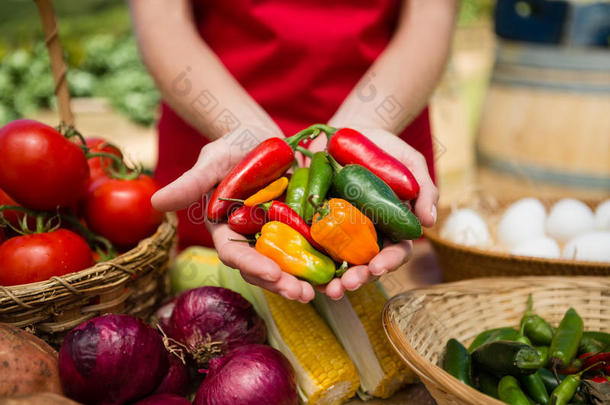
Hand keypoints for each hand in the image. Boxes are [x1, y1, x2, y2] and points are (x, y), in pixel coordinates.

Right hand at [152, 126, 315, 302]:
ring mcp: (278, 236)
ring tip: (328, 291)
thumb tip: (155, 202)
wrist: (265, 136)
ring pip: (291, 266)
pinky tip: (344, 270)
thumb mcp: (215, 159)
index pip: (236, 254)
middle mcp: (253, 239)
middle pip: (265, 268)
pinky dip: (326, 261)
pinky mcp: (301, 229)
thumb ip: (192, 182)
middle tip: (303, 294)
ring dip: (307, 281)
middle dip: (283, 283)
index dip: (252, 265)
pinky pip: (312, 249)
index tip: (272, 272)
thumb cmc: (234, 145)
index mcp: (228, 230)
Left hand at [305, 126, 438, 298]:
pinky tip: (303, 276)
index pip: (395, 251)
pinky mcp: (315, 225)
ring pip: (340, 264)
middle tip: (347, 285)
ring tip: (328, 290)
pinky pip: (313, 248)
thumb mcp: (408, 161)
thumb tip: (429, 221)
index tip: (378, 266)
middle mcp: (366, 235)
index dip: (388, 261)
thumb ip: (424, 188)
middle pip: (366, 265)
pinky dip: (310, 265)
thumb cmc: (382, 149)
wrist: (344, 133)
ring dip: (335, 281)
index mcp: (391, 226)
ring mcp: (340, 232)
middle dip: (359, 278)